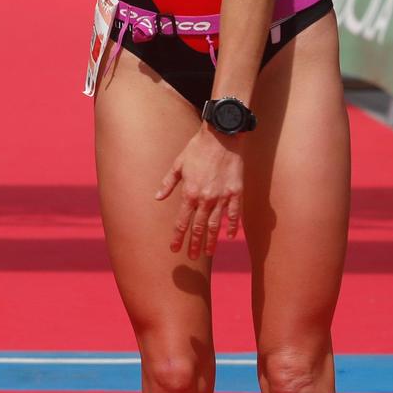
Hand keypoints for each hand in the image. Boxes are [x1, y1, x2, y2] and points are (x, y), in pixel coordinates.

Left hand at [157, 125, 244, 258]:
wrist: (222, 136)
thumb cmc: (197, 148)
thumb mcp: (178, 164)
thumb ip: (168, 183)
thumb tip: (157, 198)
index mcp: (190, 193)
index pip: (182, 221)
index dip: (178, 237)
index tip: (174, 249)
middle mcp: (206, 199)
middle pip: (199, 227)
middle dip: (195, 244)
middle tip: (192, 256)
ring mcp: (222, 197)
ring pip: (216, 224)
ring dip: (212, 240)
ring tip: (209, 252)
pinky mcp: (236, 193)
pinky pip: (234, 214)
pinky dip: (232, 227)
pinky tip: (229, 236)